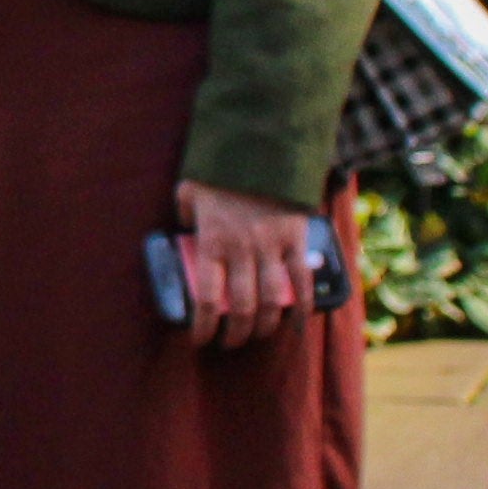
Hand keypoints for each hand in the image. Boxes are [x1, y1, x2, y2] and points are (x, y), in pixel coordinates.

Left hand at [172, 177, 316, 347]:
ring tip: (258, 335)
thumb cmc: (221, 170)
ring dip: (266, 327)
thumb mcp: (189, 189)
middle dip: (236, 334)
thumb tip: (184, 225)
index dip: (204, 328)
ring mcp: (271, 247)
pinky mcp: (295, 241)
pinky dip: (303, 308)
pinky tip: (296, 325)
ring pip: (272, 301)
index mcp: (212, 242)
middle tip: (231, 342)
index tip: (200, 339)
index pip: (208, 301)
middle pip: (242, 309)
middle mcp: (241, 251)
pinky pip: (302, 282)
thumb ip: (185, 211)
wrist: (260, 146)